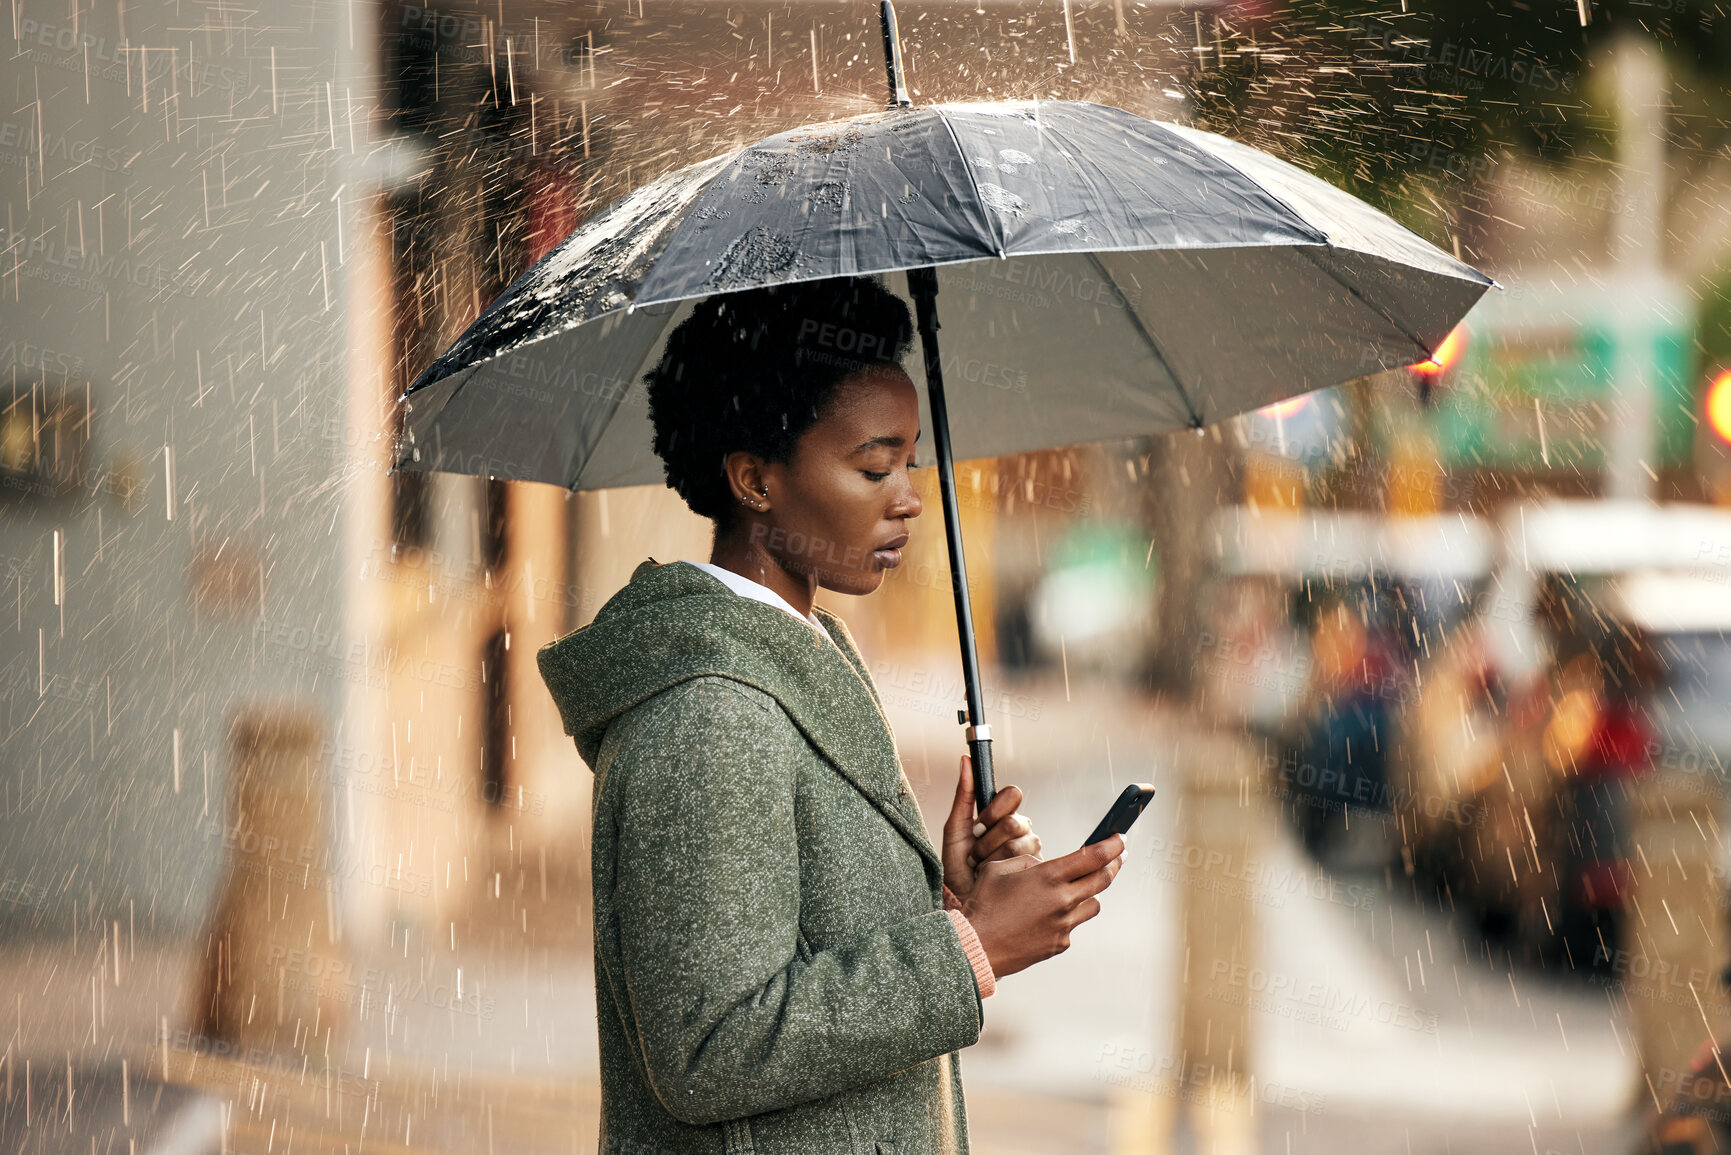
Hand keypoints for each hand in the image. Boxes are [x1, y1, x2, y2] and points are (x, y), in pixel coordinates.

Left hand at [942, 753, 1040, 901]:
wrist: (962, 901)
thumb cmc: (957, 868)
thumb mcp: (955, 829)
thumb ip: (964, 794)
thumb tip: (965, 760)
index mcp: (1002, 815)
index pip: (1013, 794)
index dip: (994, 811)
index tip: (979, 825)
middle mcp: (1021, 829)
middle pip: (1015, 822)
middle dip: (988, 841)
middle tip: (976, 853)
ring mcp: (1031, 850)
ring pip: (1018, 845)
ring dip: (992, 859)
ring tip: (983, 868)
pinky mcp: (1036, 870)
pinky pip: (1024, 864)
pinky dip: (1001, 872)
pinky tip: (996, 878)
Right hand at [958, 834, 1125, 978]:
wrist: (976, 946)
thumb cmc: (982, 906)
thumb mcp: (999, 869)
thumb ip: (1027, 862)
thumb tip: (1042, 865)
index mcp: (1048, 877)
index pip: (1092, 857)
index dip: (1111, 846)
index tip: (1119, 839)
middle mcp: (1061, 901)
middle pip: (1102, 880)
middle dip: (1114, 865)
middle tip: (1118, 857)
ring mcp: (1063, 925)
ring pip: (1092, 904)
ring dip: (1090, 893)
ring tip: (1080, 888)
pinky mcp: (1059, 943)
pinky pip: (1073, 925)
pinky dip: (1067, 916)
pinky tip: (1049, 915)